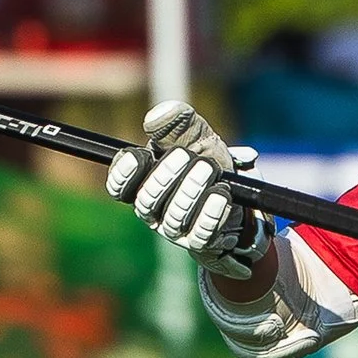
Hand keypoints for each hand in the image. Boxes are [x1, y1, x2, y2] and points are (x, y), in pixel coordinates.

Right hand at [105, 102, 270, 279]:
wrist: (239, 196)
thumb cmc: (208, 164)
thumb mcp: (196, 138)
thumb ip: (177, 124)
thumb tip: (159, 115)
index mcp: (142, 185)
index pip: (119, 187)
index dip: (123, 174)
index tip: (140, 155)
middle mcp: (153, 211)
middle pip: (147, 200)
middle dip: (165, 175)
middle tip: (186, 155)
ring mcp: (175, 230)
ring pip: (174, 216)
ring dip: (191, 190)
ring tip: (209, 168)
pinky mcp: (200, 243)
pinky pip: (200, 233)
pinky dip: (210, 213)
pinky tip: (221, 195)